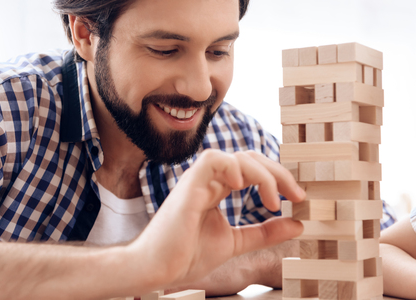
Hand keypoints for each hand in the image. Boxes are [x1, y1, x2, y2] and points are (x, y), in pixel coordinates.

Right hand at [129, 149, 304, 289]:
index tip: (297, 199)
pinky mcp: (189, 185)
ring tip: (274, 201)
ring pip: (236, 157)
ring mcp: (198, 180)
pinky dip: (233, 168)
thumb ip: (264, 232)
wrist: (159, 269)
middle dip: (278, 173)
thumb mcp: (236, 242)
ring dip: (263, 174)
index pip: (253, 170)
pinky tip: (243, 187)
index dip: (278, 178)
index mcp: (218, 189)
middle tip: (297, 195)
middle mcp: (209, 180)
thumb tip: (296, 224)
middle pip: (250, 158)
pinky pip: (213, 160)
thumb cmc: (187, 255)